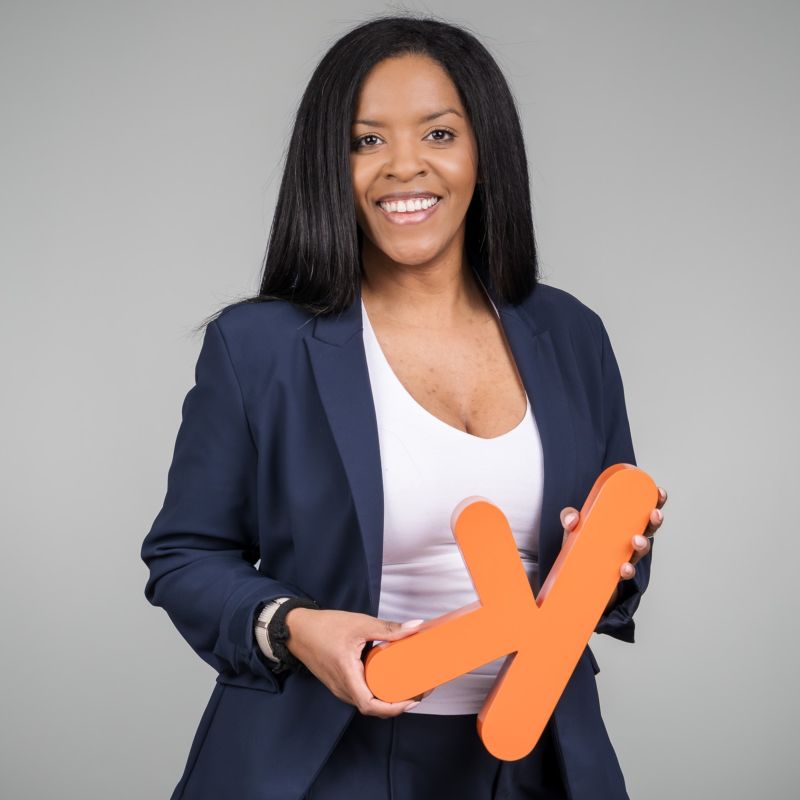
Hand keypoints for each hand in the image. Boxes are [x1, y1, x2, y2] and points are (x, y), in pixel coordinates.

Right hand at [283, 607, 431, 716]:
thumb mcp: (360, 624)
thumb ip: (388, 628)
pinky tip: (388, 680)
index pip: (371, 705)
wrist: (296, 629)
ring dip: (387, 700)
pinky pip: (360, 693)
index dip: (393, 708)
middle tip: (418, 692)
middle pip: (372, 707)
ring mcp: (339, 687)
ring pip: (366, 702)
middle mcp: (342, 688)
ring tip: (408, 687)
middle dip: (397, 704)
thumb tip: (415, 627)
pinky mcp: (339, 682)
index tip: (412, 701)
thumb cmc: (324, 627)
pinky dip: (376, 692)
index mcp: (347, 676)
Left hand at [560, 485, 667, 612]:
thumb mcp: (573, 526)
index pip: (644, 510)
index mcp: (624, 523)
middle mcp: (629, 539)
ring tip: (636, 540)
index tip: (659, 492)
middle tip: (654, 514)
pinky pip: (627, 572)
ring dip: (643, 545)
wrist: (575, 574)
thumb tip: (573, 519)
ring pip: (641, 550)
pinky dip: (628, 570)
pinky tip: (625, 567)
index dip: (656, 501)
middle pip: (649, 529)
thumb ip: (569, 517)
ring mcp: (626, 556)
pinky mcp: (618, 573)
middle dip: (655, 521)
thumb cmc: (581, 543)